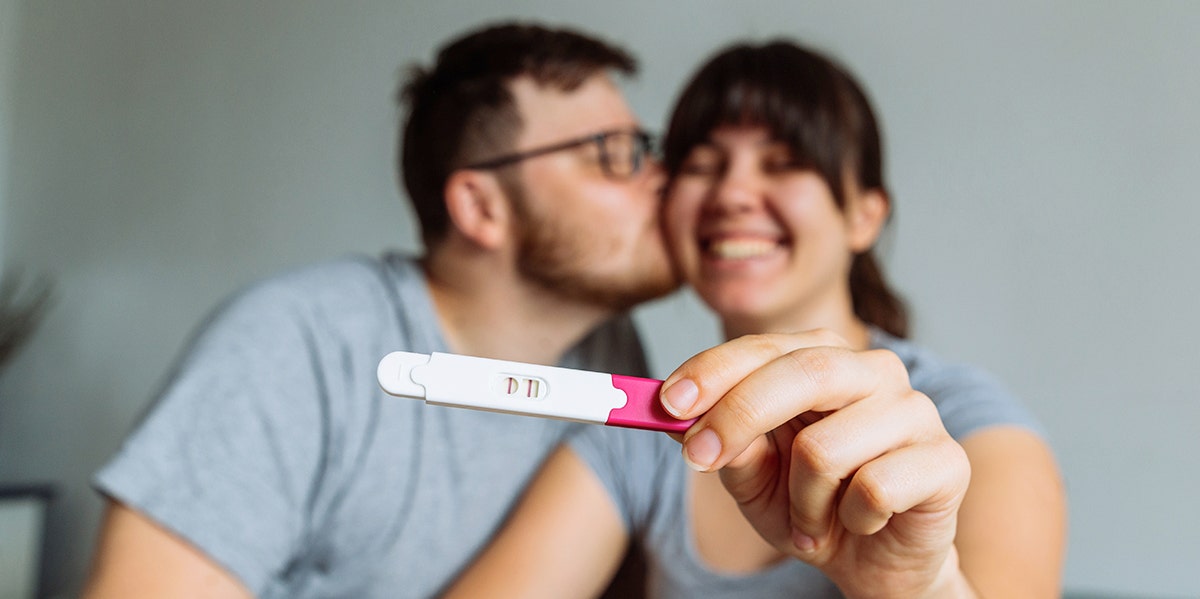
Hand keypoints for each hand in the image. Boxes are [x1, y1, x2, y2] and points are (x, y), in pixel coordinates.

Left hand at [660, 330, 973, 598]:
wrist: (879, 564)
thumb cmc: (815, 508)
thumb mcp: (753, 481)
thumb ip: (727, 447)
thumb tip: (687, 420)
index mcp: (825, 360)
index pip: (767, 347)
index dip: (714, 371)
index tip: (668, 404)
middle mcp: (875, 373)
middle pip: (804, 372)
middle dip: (739, 415)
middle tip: (699, 459)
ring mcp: (917, 412)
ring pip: (826, 447)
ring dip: (801, 500)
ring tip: (810, 520)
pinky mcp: (947, 460)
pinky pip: (873, 489)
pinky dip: (848, 520)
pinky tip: (858, 524)